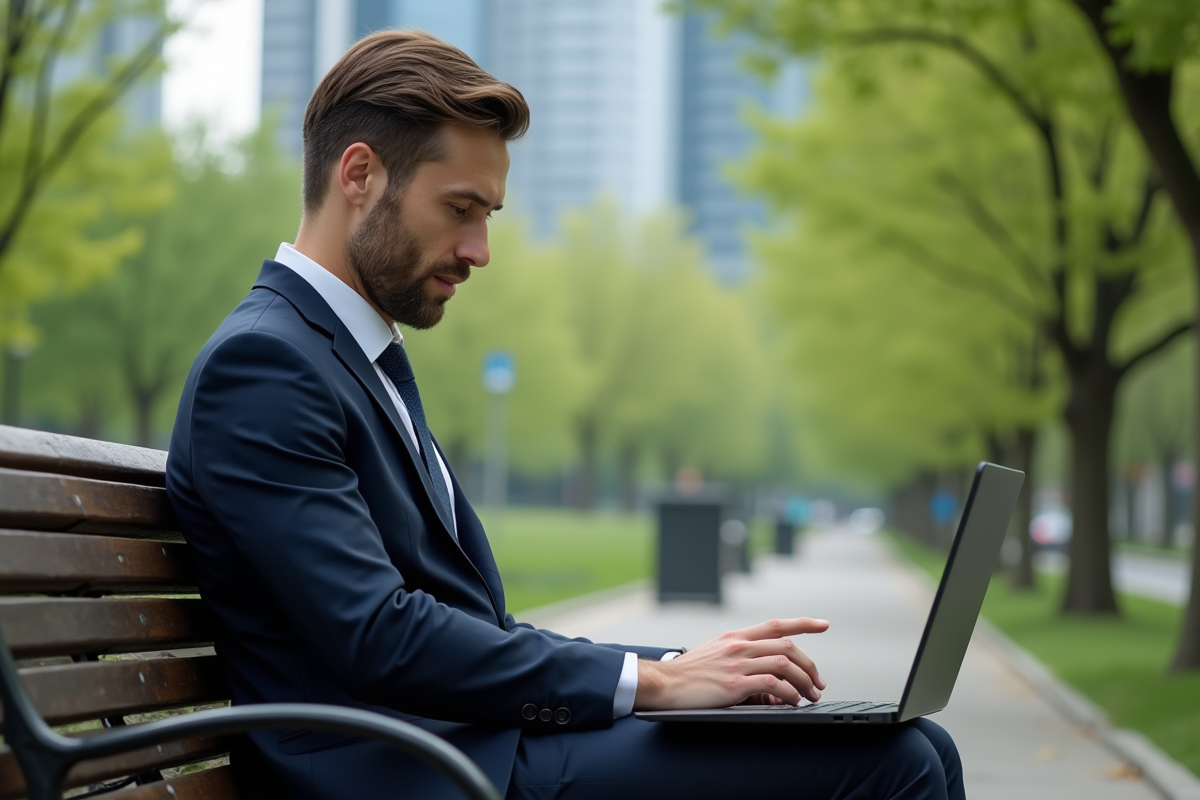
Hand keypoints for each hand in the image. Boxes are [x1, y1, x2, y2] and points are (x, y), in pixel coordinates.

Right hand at [634, 617, 828, 710]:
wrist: (664, 683)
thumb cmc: (689, 674)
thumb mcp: (716, 656)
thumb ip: (742, 661)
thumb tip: (768, 681)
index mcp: (735, 637)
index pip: (775, 624)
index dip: (803, 623)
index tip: (822, 624)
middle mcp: (739, 646)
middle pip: (787, 645)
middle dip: (809, 664)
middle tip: (818, 682)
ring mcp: (737, 663)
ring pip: (784, 663)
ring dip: (804, 680)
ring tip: (810, 695)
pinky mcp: (735, 683)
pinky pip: (773, 685)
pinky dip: (788, 693)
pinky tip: (792, 701)